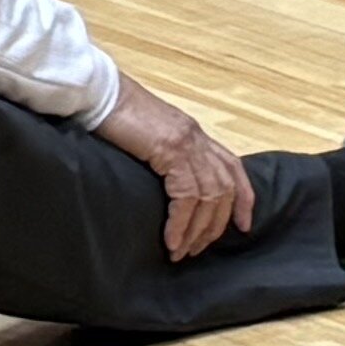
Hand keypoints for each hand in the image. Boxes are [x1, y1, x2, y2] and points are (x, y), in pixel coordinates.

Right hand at [92, 77, 249, 258]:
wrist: (101, 93)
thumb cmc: (116, 114)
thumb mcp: (150, 135)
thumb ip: (165, 154)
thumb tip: (166, 184)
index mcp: (194, 134)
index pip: (233, 167)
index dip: (243, 198)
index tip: (243, 226)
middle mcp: (197, 138)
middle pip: (225, 187)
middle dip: (215, 224)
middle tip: (197, 249)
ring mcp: (187, 143)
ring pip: (209, 196)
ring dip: (197, 230)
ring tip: (181, 252)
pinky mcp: (171, 151)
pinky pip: (186, 196)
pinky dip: (181, 223)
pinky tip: (171, 240)